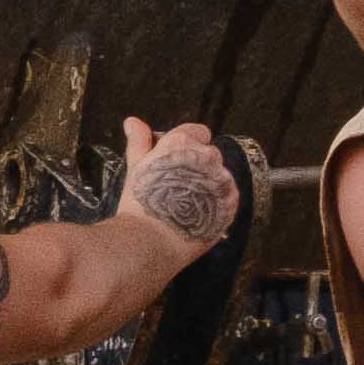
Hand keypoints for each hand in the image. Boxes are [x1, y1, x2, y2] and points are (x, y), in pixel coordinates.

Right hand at [118, 118, 237, 253]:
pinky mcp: (231, 205)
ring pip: (219, 177)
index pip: (197, 132)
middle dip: (196, 166)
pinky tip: (198, 214)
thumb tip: (133, 121)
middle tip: (176, 186)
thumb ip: (139, 142)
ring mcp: (222, 181)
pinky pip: (227, 198)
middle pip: (208, 155)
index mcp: (183, 143)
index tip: (174, 163)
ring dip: (208, 185)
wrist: (151, 243)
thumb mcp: (136, 168)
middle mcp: (207, 157)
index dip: (185, 146)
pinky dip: (217, 204)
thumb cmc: (140, 203)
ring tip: (186, 204)